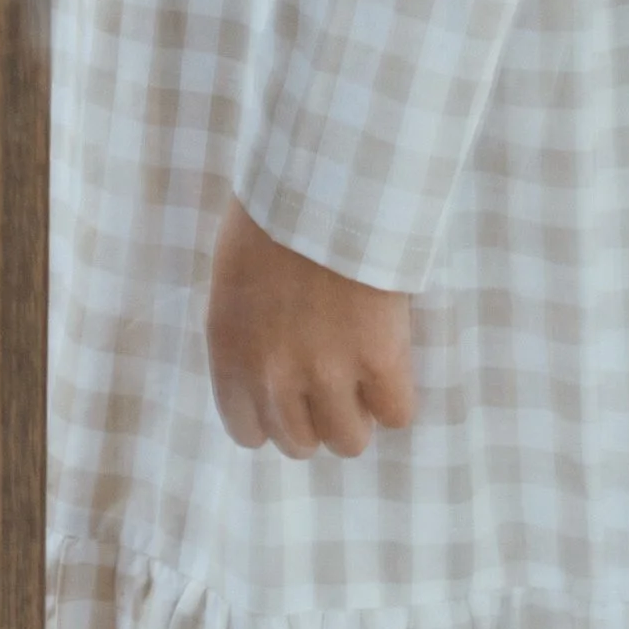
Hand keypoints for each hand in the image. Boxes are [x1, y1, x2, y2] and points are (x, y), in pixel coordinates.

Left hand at [204, 195, 417, 458]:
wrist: (324, 185)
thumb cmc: (272, 213)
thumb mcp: (234, 278)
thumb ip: (247, 331)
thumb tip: (269, 365)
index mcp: (231, 352)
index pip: (246, 430)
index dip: (271, 422)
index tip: (288, 403)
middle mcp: (274, 375)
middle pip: (299, 442)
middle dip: (315, 420)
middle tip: (330, 387)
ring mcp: (328, 374)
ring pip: (349, 441)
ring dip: (357, 415)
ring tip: (363, 379)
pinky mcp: (380, 362)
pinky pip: (397, 414)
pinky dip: (397, 397)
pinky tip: (392, 365)